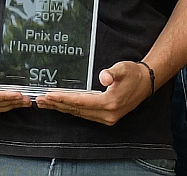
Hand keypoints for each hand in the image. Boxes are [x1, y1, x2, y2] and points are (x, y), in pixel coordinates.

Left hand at [36, 60, 152, 125]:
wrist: (147, 82)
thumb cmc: (134, 74)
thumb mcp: (124, 68)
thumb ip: (113, 72)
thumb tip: (104, 77)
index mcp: (110, 103)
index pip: (81, 102)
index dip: (63, 98)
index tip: (49, 95)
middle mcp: (107, 115)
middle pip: (77, 110)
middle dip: (57, 105)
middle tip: (40, 100)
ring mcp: (107, 118)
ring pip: (79, 113)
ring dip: (62, 108)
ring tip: (46, 103)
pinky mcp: (106, 116)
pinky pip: (84, 113)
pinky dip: (71, 109)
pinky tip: (61, 105)